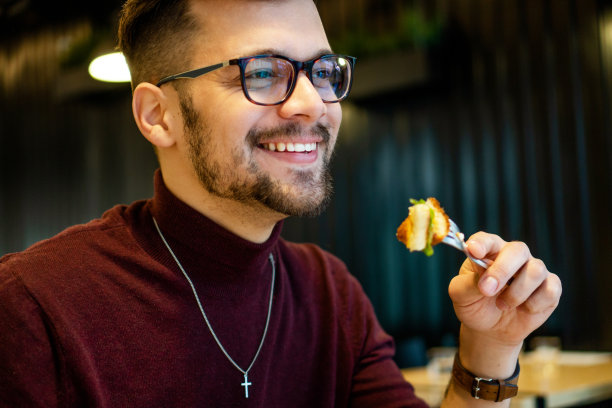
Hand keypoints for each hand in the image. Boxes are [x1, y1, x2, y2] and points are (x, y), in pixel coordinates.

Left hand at [448, 232, 561, 365]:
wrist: (490, 328)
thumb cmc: (473, 304)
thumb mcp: (460, 296)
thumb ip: (467, 285)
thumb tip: (484, 281)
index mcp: (488, 251)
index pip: (486, 240)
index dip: (481, 243)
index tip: (473, 250)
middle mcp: (513, 255)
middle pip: (517, 250)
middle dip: (502, 270)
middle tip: (487, 290)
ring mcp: (533, 269)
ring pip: (536, 270)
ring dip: (516, 293)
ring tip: (501, 304)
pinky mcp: (550, 287)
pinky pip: (550, 290)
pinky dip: (534, 304)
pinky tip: (522, 309)